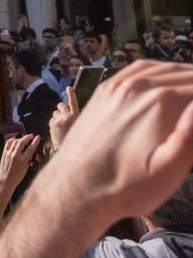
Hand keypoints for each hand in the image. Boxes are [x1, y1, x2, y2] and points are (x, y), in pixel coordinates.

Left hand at [0, 133, 39, 196]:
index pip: (30, 149)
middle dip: (27, 137)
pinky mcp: (4, 153)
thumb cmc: (18, 176)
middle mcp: (15, 155)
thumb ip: (28, 159)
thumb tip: (31, 150)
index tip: (38, 137)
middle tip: (31, 135)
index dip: (35, 142)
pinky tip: (15, 140)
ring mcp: (9, 153)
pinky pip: (8, 143)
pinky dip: (12, 140)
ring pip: (15, 141)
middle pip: (22, 142)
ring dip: (20, 138)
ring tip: (24, 139)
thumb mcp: (26, 168)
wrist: (6, 179)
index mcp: (23, 161)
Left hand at [41, 63, 192, 233]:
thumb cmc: (126, 186)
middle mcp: (140, 84)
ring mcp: (120, 83)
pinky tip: (171, 82)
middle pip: (187, 75)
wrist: (75, 188)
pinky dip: (162, 72)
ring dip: (186, 78)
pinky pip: (141, 68)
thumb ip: (191, 135)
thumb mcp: (169, 170)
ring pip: (166, 69)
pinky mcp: (107, 89)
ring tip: (192, 94)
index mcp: (161, 102)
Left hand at [49, 87, 78, 151]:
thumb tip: (65, 109)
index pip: (74, 103)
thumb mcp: (78, 126)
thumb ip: (73, 117)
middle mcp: (68, 116)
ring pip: (55, 113)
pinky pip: (51, 119)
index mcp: (77, 116)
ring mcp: (59, 119)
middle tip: (63, 116)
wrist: (68, 151)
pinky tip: (57, 130)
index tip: (69, 88)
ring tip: (62, 127)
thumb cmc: (75, 139)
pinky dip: (53, 123)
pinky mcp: (53, 123)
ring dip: (57, 117)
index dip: (71, 95)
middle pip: (61, 105)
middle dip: (61, 108)